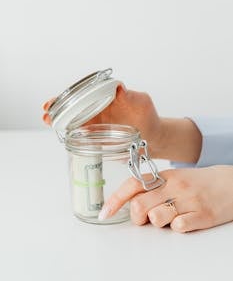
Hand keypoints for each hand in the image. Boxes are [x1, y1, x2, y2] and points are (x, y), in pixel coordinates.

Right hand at [42, 86, 163, 157]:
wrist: (152, 137)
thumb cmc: (148, 117)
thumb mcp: (142, 103)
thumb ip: (132, 96)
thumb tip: (119, 87)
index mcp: (107, 96)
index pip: (86, 92)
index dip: (71, 95)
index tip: (60, 97)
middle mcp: (99, 107)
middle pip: (75, 105)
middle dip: (60, 107)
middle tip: (47, 112)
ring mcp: (97, 121)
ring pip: (74, 118)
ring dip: (60, 119)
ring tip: (48, 121)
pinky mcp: (97, 134)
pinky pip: (80, 132)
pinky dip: (69, 132)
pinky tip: (61, 134)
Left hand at [98, 165, 232, 231]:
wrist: (230, 183)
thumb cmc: (198, 182)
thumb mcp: (174, 178)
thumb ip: (152, 187)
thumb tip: (128, 201)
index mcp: (165, 176)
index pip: (133, 184)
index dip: (115, 199)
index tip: (105, 212)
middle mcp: (175, 186)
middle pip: (140, 206)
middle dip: (137, 218)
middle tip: (146, 218)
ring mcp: (189, 200)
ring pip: (157, 218)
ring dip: (158, 222)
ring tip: (170, 216)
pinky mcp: (202, 215)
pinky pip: (179, 227)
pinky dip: (177, 227)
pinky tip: (184, 219)